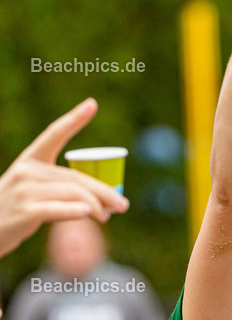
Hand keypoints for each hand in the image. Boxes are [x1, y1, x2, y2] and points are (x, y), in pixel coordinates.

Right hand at [0, 98, 129, 258]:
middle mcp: (26, 171)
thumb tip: (111, 199)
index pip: (53, 135)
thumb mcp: (37, 190)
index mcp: (31, 160)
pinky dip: (74, 210)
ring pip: (72, 193)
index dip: (73, 119)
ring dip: (96, 205)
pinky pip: (55, 209)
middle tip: (123, 205)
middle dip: (104, 191)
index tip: (92, 103)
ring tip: (107, 216)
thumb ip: (66, 188)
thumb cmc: (21, 208)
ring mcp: (23, 190)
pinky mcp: (24, 211)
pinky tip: (87, 212)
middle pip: (75, 177)